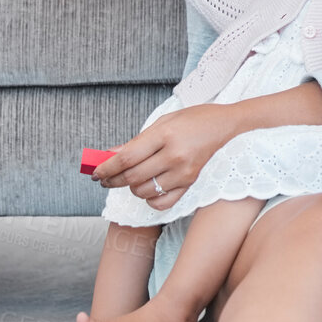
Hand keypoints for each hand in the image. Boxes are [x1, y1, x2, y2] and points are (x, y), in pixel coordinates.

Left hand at [92, 102, 244, 211]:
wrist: (225, 125)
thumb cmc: (192, 119)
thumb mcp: (162, 122)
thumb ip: (135, 141)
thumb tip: (109, 155)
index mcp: (165, 135)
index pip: (127, 157)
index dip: (106, 168)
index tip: (95, 172)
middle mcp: (175, 155)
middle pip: (132, 176)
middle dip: (112, 180)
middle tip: (104, 178)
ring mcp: (184, 172)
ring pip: (144, 191)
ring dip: (130, 188)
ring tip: (130, 178)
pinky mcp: (191, 183)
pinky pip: (162, 202)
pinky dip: (149, 199)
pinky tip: (147, 189)